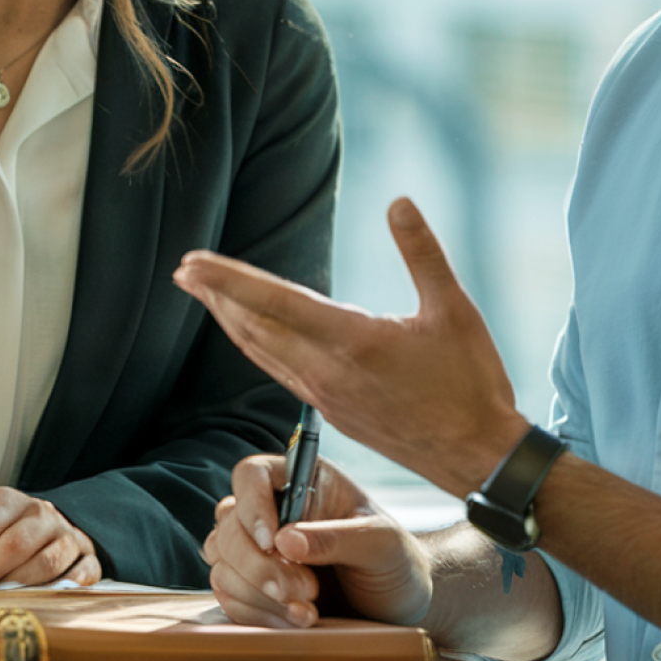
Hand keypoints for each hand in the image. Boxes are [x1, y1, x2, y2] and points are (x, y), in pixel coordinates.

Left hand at [0, 487, 102, 586]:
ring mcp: (67, 535)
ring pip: (44, 563)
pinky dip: (62, 588)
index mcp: (8, 501)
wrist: (57, 526)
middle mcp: (40, 513)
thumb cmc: (8, 530)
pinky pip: (79, 574)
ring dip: (15, 587)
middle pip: (11, 546)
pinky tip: (42, 599)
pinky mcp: (87, 557)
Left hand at [174, 197, 529, 494]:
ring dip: (229, 320)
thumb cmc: (471, 383)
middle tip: (183, 269)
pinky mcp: (333, 412)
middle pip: (255, 327)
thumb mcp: (454, 309)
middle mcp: (328, 372)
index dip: (228, 279)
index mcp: (353, 341)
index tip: (192, 262)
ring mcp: (326, 397)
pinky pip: (279, 371)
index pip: (275, 302)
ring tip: (204, 295)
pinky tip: (251, 334)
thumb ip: (422, 252)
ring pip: (262, 352)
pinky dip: (255, 345)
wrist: (478, 458)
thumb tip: (398, 201)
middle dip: (215, 296)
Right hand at [203, 453, 429, 629]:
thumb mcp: (381, 544)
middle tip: (307, 590)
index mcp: (304, 482)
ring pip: (222, 562)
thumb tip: (285, 540)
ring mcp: (259, 550)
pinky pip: (228, 595)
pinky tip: (294, 621)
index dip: (253, 505)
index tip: (272, 542)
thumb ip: (337, 537)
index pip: (252, 474)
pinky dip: (256, 613)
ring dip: (259, 593)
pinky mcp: (253, 586)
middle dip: (261, 564)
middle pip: (229, 524)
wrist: (399, 606)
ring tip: (309, 612)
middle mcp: (274, 511)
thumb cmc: (395, 562)